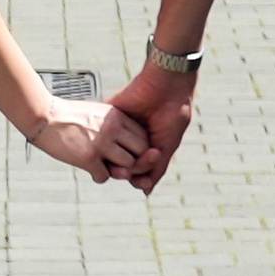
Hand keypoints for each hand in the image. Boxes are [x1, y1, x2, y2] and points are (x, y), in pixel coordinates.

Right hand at [28, 99, 144, 183]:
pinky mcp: (88, 157)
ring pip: (127, 166)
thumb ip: (114, 124)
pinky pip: (105, 176)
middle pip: (141, 151)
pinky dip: (98, 176)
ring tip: (105, 167)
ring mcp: (102, 143)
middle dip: (134, 161)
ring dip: (117, 170)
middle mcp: (113, 128)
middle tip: (121, 164)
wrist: (44, 116)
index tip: (128, 152)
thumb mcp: (97, 112)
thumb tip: (126, 139)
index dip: (138, 148)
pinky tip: (91, 170)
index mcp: (116, 116)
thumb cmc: (68, 115)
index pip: (143, 136)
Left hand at [109, 62, 197, 193]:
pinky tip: (115, 152)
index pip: (135, 168)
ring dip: (121, 163)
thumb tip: (146, 191)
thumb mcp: (167, 145)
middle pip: (122, 163)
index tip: (142, 181)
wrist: (167, 85)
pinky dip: (107, 149)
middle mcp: (129, 138)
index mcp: (145, 144)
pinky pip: (101, 137)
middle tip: (140, 166)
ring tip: (134, 159)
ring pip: (110, 154)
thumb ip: (156, 168)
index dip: (137, 178)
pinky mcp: (108, 116)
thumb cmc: (173, 113)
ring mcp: (117, 128)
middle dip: (131, 171)